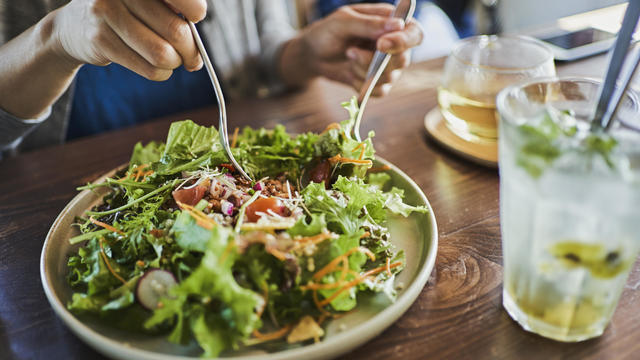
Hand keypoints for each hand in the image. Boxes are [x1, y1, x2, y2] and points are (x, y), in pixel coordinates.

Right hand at [52, 0, 206, 80]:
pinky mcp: (100, 40)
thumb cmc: (125, 11)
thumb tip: (197, 40)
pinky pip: (148, 68)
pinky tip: (158, 67)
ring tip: (173, 60)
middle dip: (191, 50)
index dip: (195, 11)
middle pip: (176, 31)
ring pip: (162, 54)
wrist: (75, 24)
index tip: (194, 18)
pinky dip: (161, 73)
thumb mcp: (147, 0)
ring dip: (175, 63)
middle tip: (191, 56)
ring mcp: (106, 13)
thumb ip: (173, 9)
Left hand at [286, 4, 423, 94]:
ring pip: (389, 77)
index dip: (403, 41)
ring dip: (364, 69)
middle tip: (351, 51)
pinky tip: (350, 73)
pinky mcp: (378, 83)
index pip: (414, 34)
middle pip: (403, 60)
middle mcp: (395, 45)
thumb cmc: (328, 31)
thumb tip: (397, 25)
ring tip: (348, 55)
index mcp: (392, 23)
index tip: (381, 44)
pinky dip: (363, 85)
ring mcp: (388, 66)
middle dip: (375, 60)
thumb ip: (369, 24)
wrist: (314, 54)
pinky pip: (380, 91)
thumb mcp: (343, 22)